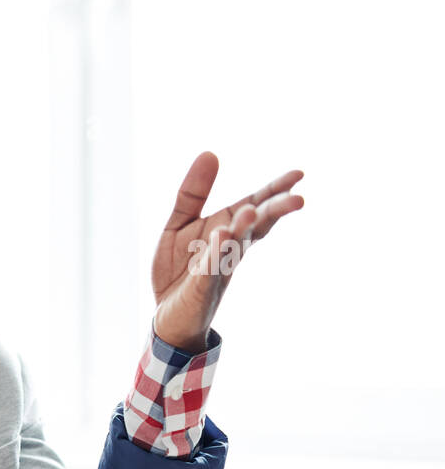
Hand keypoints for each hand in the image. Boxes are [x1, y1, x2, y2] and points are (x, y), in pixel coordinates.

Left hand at [151, 151, 303, 351]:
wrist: (169, 316)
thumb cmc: (179, 269)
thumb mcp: (180, 223)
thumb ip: (193, 192)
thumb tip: (210, 152)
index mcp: (228, 228)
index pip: (256, 206)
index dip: (276, 191)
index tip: (299, 174)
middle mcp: (229, 248)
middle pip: (256, 226)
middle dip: (274, 212)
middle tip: (298, 199)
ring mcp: (217, 269)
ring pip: (234, 247)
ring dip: (243, 229)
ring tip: (251, 210)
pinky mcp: (200, 288)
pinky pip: (210, 269)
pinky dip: (216, 253)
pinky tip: (222, 236)